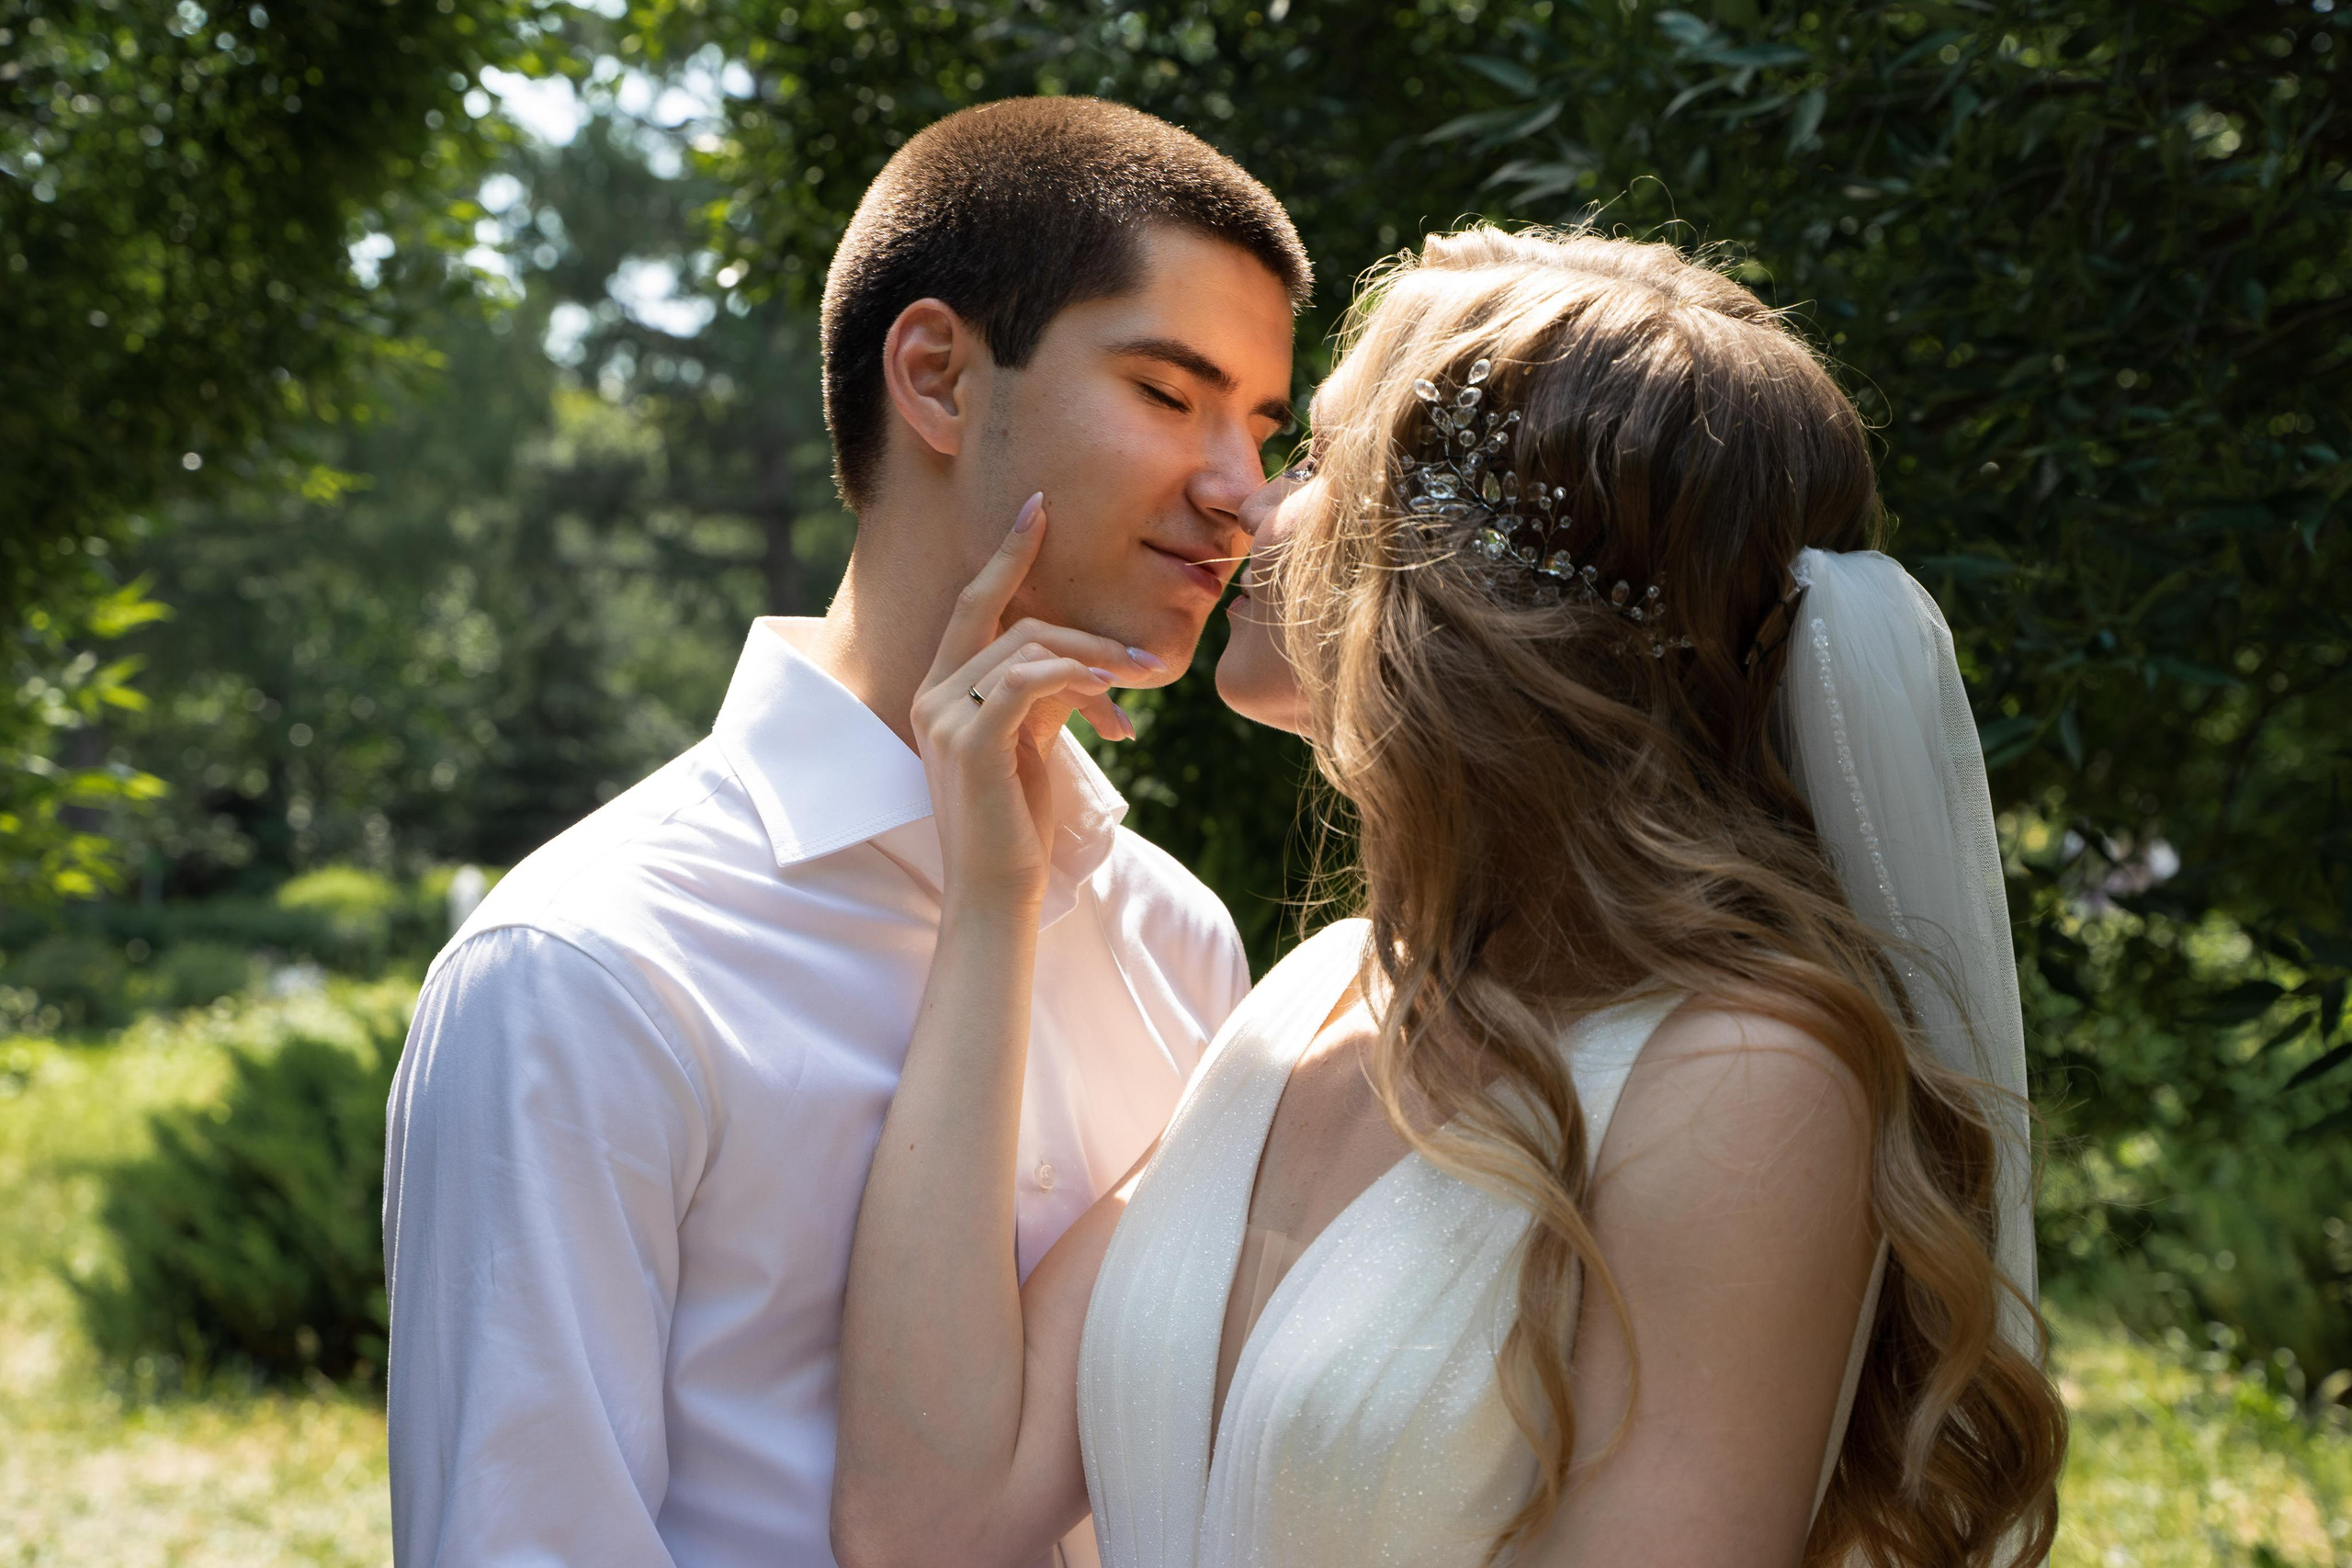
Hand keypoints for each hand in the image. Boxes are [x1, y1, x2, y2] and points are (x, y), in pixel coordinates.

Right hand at [911, 493, 1160, 905]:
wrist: (997, 893)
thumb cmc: (1017, 823)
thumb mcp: (1031, 743)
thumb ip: (1043, 694)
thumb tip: (1087, 663)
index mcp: (940, 689)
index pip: (973, 604)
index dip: (1006, 555)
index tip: (1039, 510)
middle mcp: (931, 694)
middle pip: (1011, 622)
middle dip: (1084, 628)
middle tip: (1144, 657)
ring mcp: (944, 717)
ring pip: (1026, 648)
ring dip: (1094, 660)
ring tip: (1138, 687)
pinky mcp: (970, 742)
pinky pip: (1024, 681)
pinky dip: (1072, 677)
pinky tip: (1110, 691)